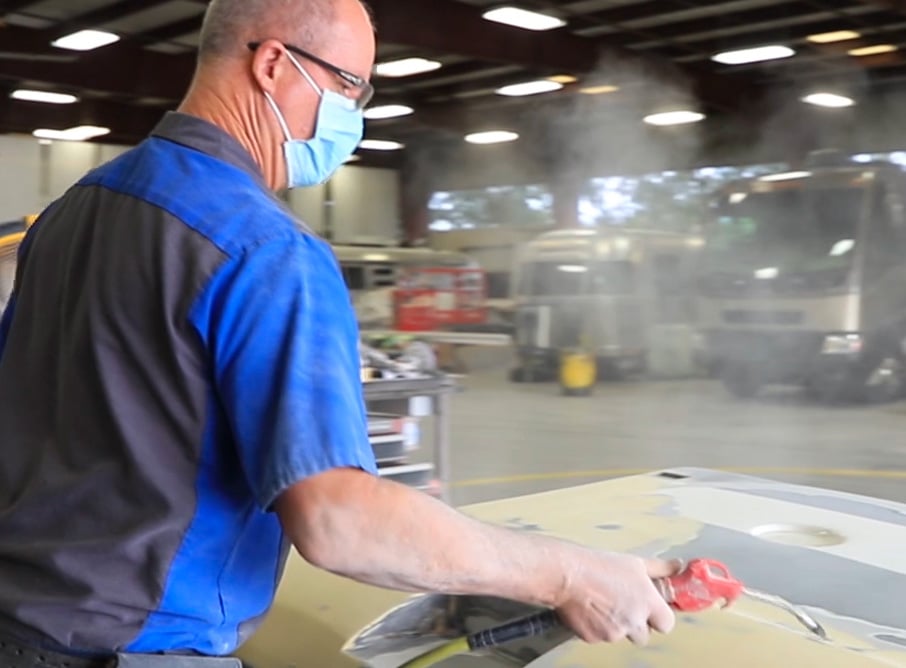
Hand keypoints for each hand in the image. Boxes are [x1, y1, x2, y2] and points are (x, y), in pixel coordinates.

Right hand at [553, 550, 682, 645]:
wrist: (566, 574)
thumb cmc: (599, 565)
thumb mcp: (634, 562)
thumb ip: (660, 568)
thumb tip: (678, 566)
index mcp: (648, 602)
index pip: (667, 624)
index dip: (658, 617)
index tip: (650, 609)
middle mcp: (634, 621)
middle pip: (643, 635)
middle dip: (634, 623)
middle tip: (621, 604)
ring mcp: (614, 633)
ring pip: (619, 635)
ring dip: (614, 624)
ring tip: (601, 601)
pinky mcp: (594, 638)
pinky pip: (599, 637)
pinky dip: (596, 626)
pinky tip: (589, 608)